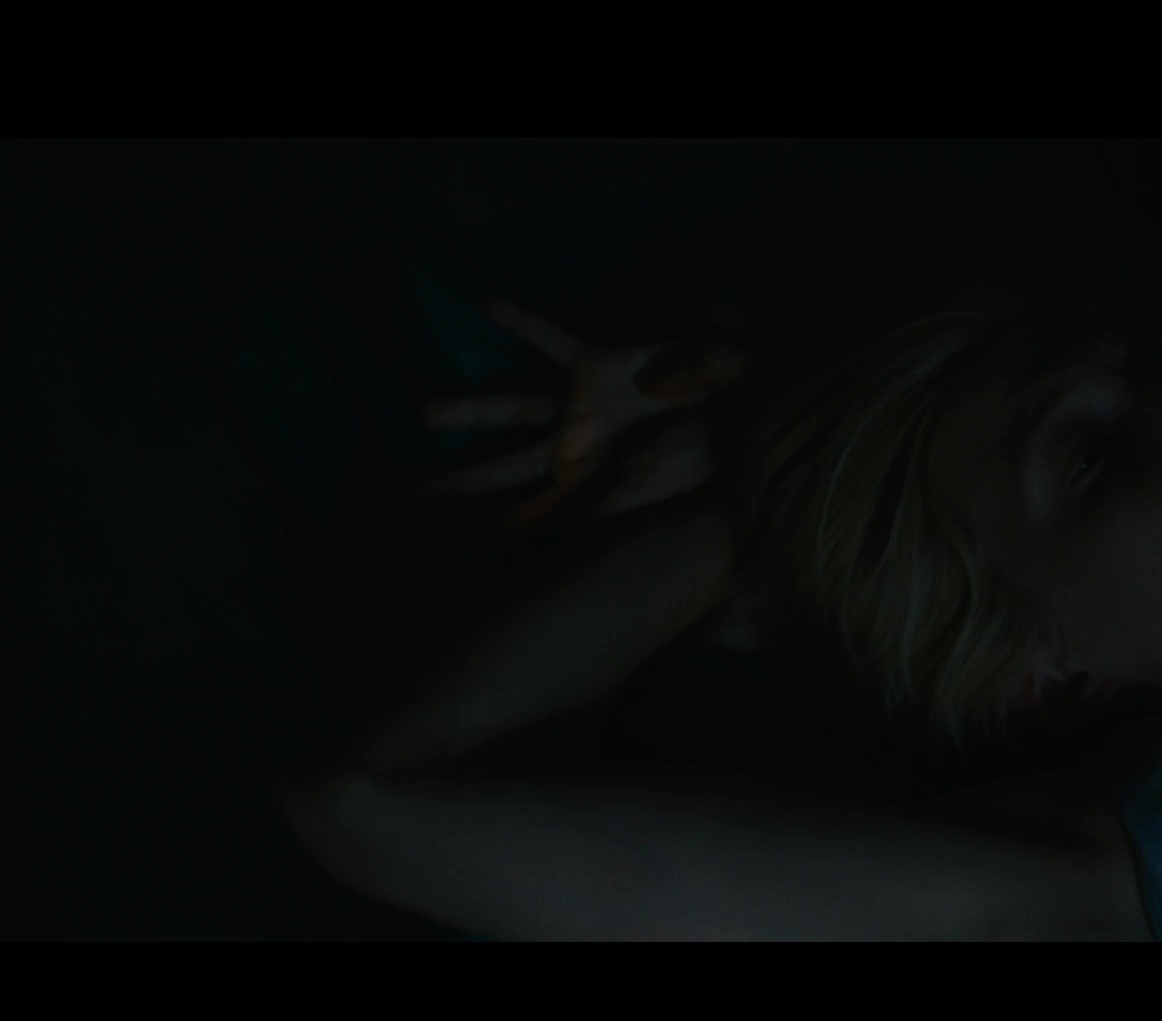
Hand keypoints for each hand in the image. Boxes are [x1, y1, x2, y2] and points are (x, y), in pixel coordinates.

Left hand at [417, 301, 758, 542]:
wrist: (747, 415)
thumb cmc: (710, 464)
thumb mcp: (654, 498)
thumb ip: (605, 517)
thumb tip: (556, 542)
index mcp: (585, 490)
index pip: (523, 521)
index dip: (480, 540)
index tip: (431, 559)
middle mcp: (574, 451)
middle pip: (501, 472)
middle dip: (452, 488)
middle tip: (398, 503)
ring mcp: (581, 407)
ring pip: (513, 409)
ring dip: (471, 410)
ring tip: (423, 414)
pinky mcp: (597, 365)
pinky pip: (551, 339)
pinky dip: (521, 322)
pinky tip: (483, 303)